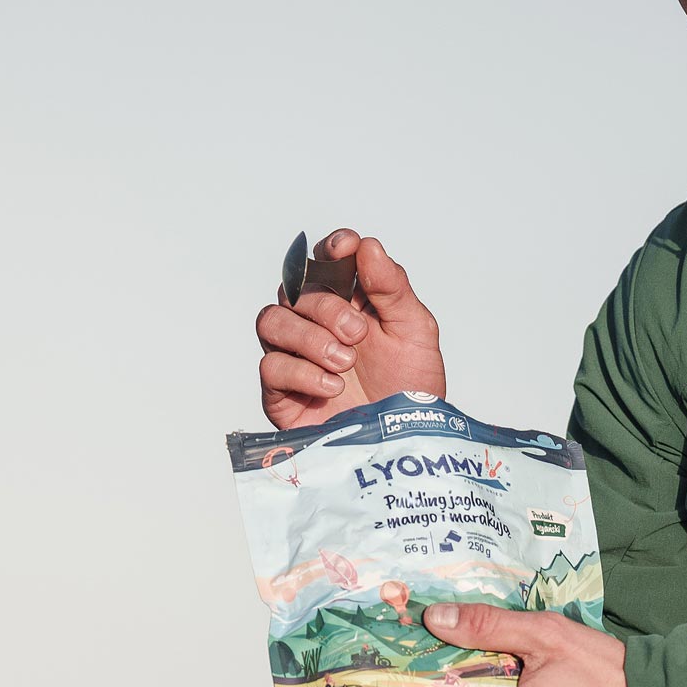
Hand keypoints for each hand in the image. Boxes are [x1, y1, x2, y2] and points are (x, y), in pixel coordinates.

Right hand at [255, 228, 447, 429]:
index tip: (344, 247)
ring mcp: (296, 357)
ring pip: (271, 321)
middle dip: (327, 307)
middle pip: (294, 290)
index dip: (330, 249)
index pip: (324, 263)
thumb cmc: (412, 386)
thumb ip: (392, 287)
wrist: (407, 440)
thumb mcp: (415, 331)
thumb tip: (367, 246)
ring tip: (344, 362)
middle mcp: (316, 326)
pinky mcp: (283, 393)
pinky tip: (333, 386)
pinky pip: (271, 366)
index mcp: (349, 304)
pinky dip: (303, 372)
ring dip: (309, 337)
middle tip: (358, 335)